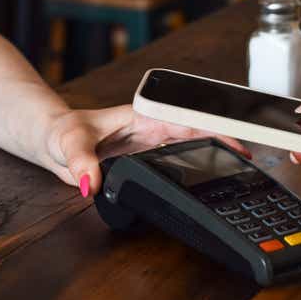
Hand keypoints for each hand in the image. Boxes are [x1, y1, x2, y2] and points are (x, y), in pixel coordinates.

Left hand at [42, 105, 248, 196]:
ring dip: (214, 149)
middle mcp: (152, 127)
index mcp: (142, 115)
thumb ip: (80, 163)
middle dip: (223, 138)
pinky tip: (211, 172)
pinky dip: (197, 163)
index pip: (183, 119)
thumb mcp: (69, 144)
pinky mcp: (148, 156)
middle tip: (247, 154)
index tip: (230, 137)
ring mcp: (152, 142)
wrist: (54, 140)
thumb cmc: (62, 132)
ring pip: (192, 143)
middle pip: (195, 130)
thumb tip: (91, 183)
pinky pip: (179, 157)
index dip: (209, 127)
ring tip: (239, 162)